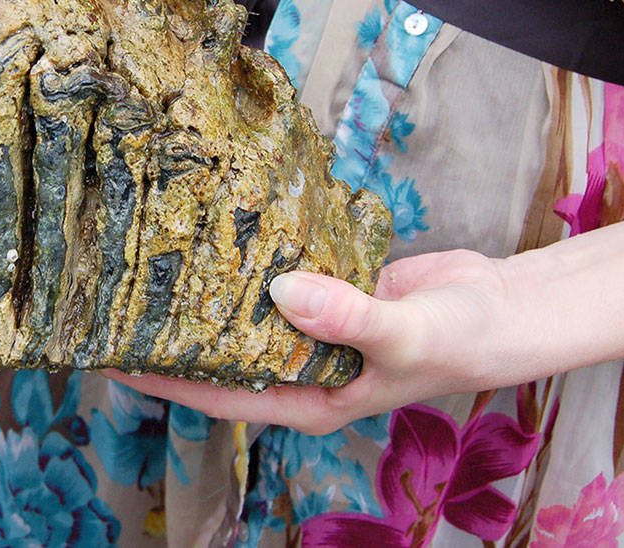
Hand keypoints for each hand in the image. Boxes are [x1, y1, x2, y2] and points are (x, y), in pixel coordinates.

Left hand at [103, 249, 510, 434]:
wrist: (508, 306)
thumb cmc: (462, 340)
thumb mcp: (402, 335)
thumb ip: (345, 318)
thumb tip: (282, 293)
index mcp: (311, 397)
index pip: (222, 394)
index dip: (168, 378)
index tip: (115, 356)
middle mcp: (304, 364)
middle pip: (227, 348)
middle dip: (180, 328)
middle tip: (123, 296)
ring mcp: (315, 324)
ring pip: (251, 306)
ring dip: (215, 286)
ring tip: (158, 256)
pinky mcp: (330, 285)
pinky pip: (282, 271)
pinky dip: (258, 254)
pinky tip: (222, 227)